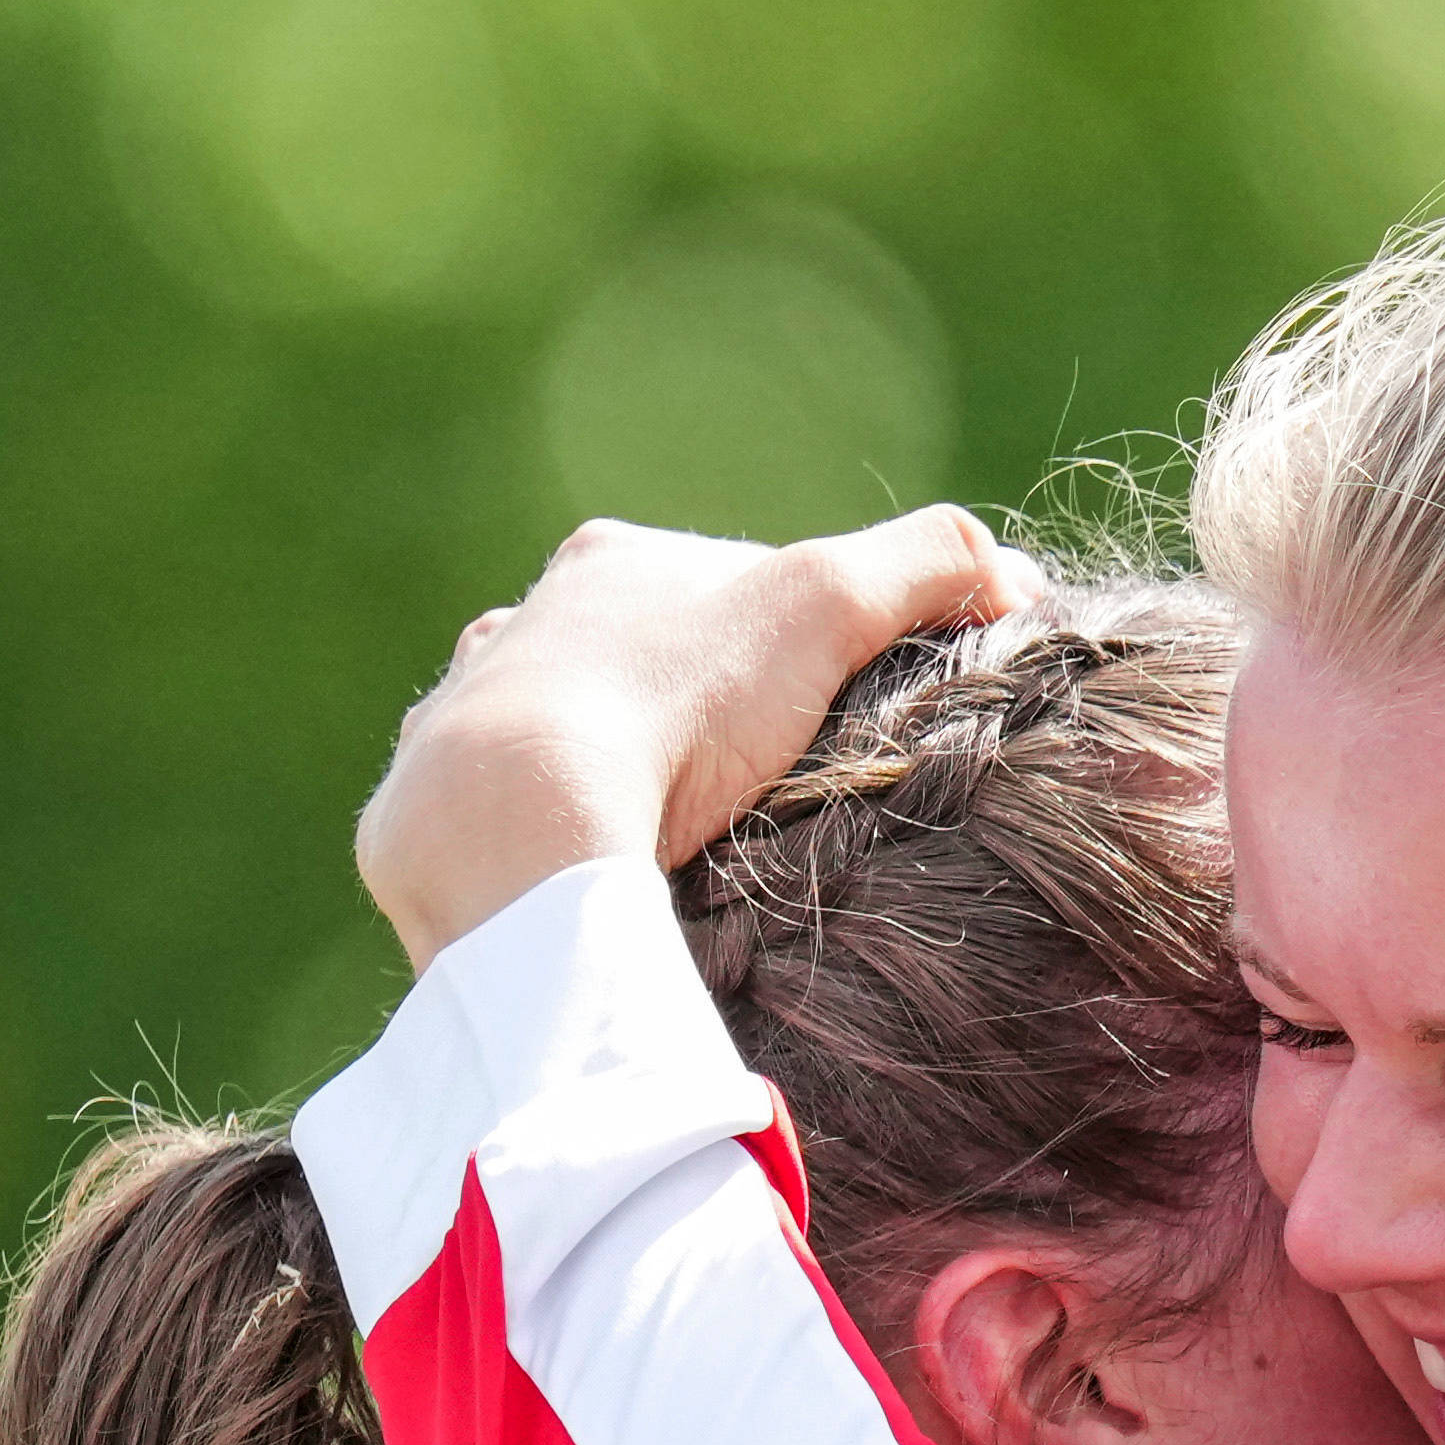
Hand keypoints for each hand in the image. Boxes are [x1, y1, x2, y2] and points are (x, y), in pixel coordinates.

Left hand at [357, 508, 1041, 972]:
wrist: (516, 817)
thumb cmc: (674, 706)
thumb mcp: (827, 608)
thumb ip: (926, 570)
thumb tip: (1014, 571)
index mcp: (611, 565)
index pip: (722, 588)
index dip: (790, 643)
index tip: (829, 715)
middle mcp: (525, 626)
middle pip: (633, 661)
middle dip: (688, 713)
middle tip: (751, 790)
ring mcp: (468, 718)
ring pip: (555, 736)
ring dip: (603, 776)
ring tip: (664, 842)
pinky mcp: (430, 813)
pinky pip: (500, 822)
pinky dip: (543, 843)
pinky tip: (582, 879)